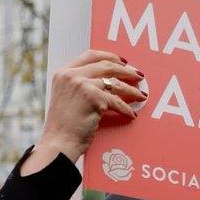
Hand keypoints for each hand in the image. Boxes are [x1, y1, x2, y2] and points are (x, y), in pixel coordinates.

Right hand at [21, 49, 145, 175]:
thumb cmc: (62, 128)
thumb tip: (106, 83)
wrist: (58, 143)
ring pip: (115, 83)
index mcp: (63, 73)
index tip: (122, 61)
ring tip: (141, 94)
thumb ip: (79, 86)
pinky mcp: (94, 98)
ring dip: (131, 89)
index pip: (90, 55)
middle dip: (126, 70)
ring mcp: (83, 85)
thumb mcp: (66, 98)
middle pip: (106, 65)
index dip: (109, 56)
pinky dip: (126, 109)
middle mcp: (72, 75)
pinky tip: (132, 113)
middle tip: (138, 76)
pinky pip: (117, 101)